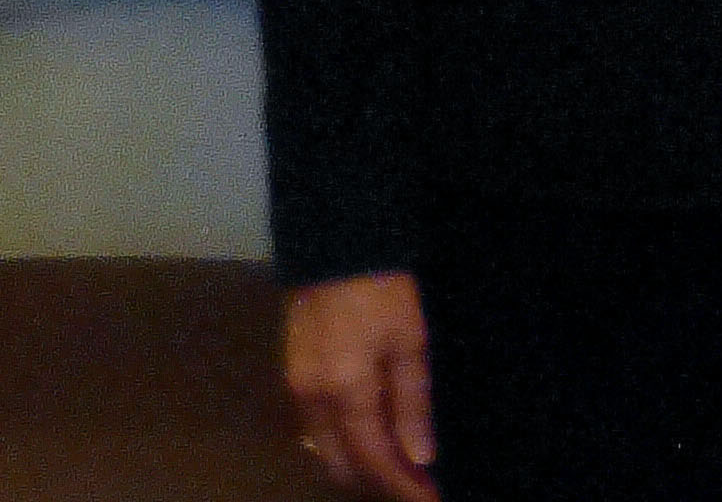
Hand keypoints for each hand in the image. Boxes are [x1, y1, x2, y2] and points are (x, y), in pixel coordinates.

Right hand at [282, 271, 438, 500]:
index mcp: (346, 393)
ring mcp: (296, 391)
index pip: (375, 460)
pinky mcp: (292, 377)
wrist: (335, 244)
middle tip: (416, 483)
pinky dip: (341, 443)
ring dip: (358, 465)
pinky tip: (368, 435)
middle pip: (343, 466)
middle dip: (379, 482)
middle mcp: (313, 402)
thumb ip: (412, 403)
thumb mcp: (409, 342)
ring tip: (398, 464)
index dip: (403, 487)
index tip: (430, 500)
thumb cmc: (383, 290)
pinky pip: (314, 430)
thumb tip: (420, 457)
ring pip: (324, 451)